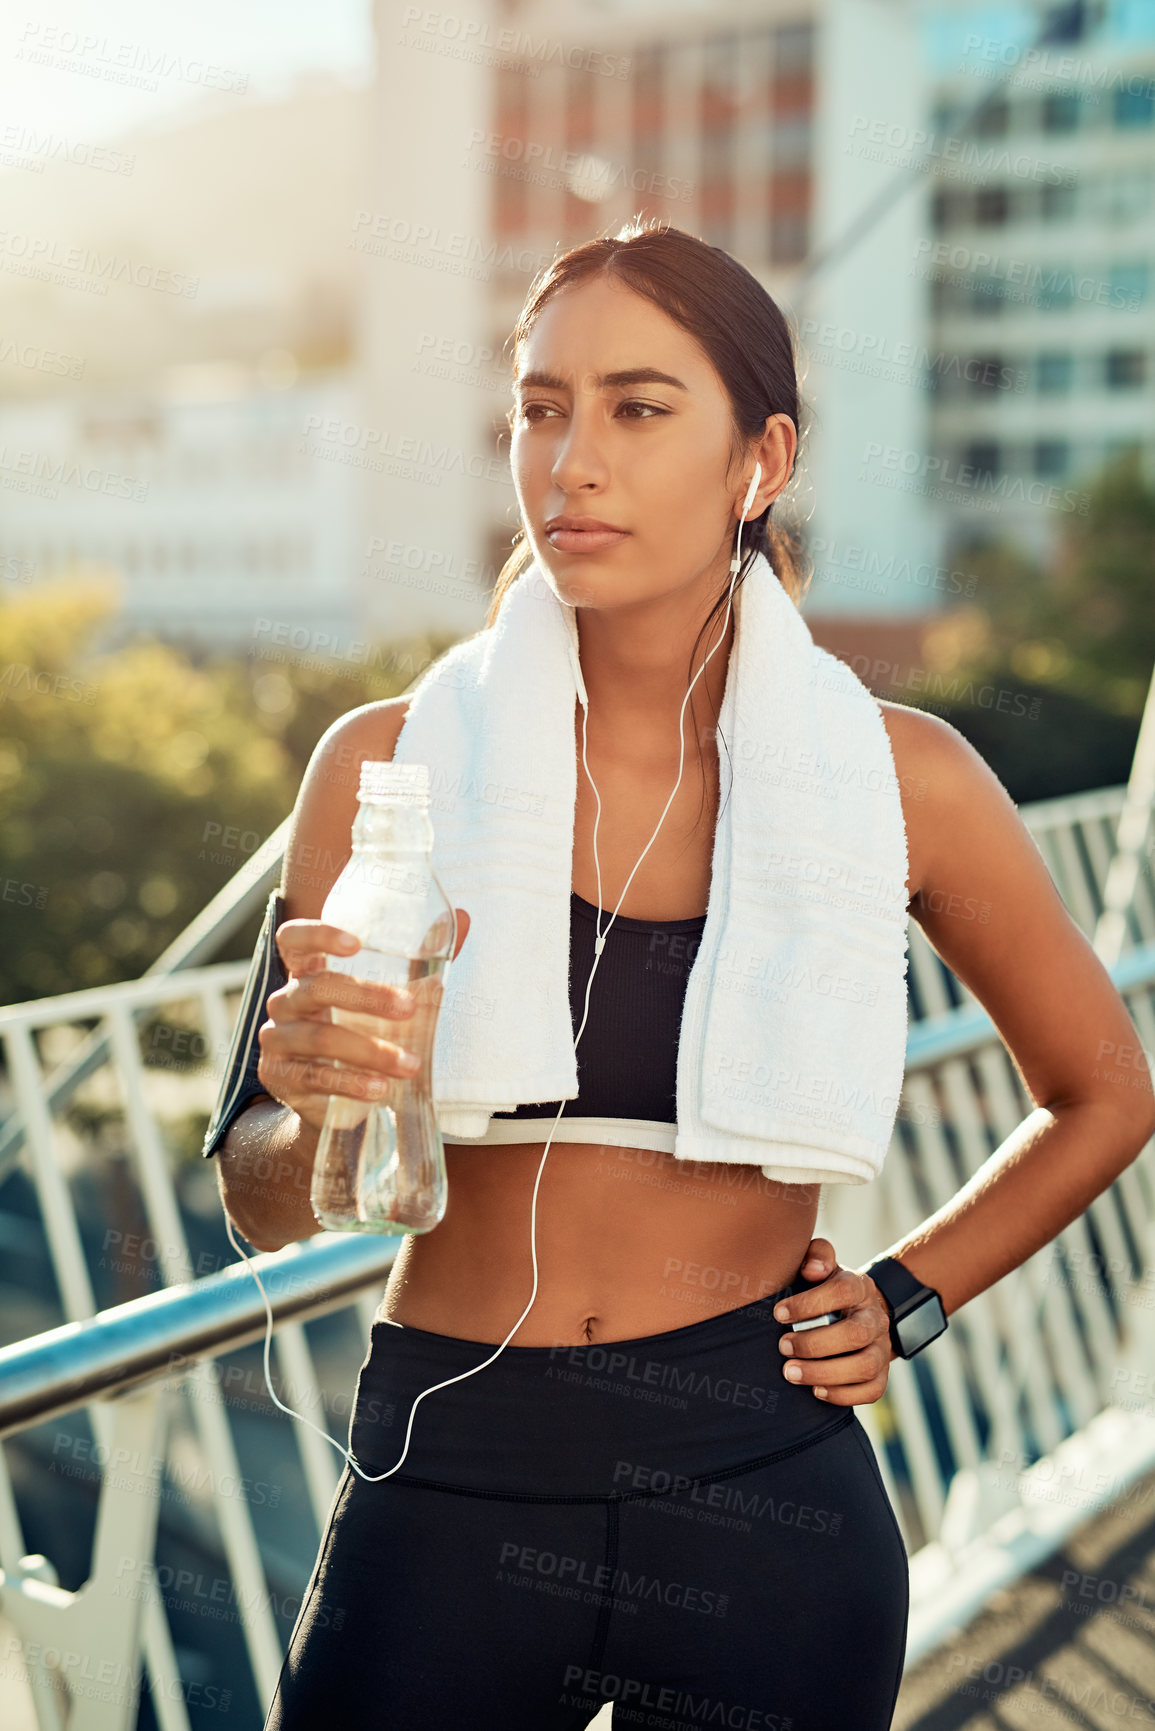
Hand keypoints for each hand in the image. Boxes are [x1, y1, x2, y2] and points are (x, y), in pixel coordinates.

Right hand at [259, 909, 470, 1131]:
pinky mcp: (280, 1078)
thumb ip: (423, 961)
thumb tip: (464, 919)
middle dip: (366, 997)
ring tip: (410, 1064)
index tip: (356, 943)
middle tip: (410, 1008)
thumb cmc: (368, 1035)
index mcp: (307, 972)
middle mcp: (285, 1002)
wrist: (340, 1103)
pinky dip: (351, 1082)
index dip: (318, 935)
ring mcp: (277, 1041)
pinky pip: (315, 1077)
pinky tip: (380, 1088)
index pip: (294, 939)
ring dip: (370, 1051)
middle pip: (317, 988)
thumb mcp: (392, 999)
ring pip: (320, 1037)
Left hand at [772, 1237, 894, 1405]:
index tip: (778, 1313)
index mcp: (860, 1287)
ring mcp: (882, 1348)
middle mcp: (876, 1318)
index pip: (843, 1291)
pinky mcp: (882, 1374)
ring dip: (824, 1373)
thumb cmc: (823, 1289)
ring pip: (865, 1366)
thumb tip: (812, 1269)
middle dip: (814, 1344)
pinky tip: (815, 1391)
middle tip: (782, 1346)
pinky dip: (843, 1394)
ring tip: (790, 1372)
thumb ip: (816, 1255)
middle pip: (855, 1333)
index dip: (810, 1303)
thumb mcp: (820, 1266)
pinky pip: (872, 1390)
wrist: (853, 1313)